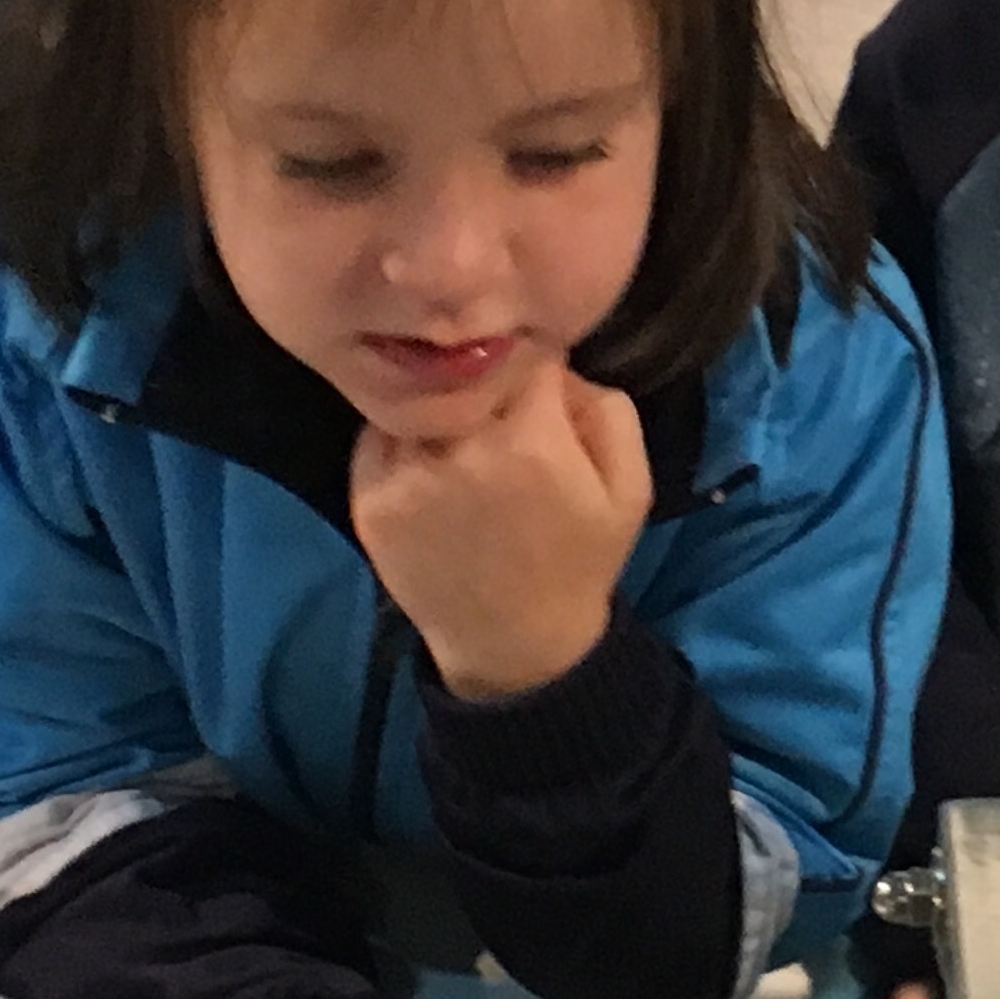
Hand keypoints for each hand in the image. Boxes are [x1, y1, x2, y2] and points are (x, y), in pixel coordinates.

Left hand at [352, 354, 651, 698]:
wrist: (514, 643)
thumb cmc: (580, 561)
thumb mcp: (630, 487)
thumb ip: (607, 409)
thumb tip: (559, 366)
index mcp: (533, 441)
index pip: (526, 355)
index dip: (538, 364)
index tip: (542, 387)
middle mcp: (462, 449)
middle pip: (467, 373)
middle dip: (487, 382)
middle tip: (501, 414)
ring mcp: (407, 475)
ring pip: (420, 399)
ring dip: (441, 408)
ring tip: (461, 440)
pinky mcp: (369, 500)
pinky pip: (378, 437)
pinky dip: (401, 439)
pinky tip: (428, 465)